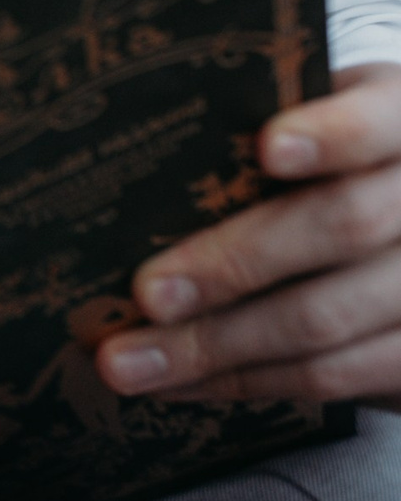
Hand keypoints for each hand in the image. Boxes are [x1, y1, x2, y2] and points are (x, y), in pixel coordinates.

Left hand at [97, 64, 400, 405]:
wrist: (393, 216)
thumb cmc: (319, 158)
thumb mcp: (306, 119)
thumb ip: (244, 126)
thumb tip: (127, 151)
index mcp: (398, 120)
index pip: (377, 122)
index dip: (332, 134)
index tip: (267, 148)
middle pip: (342, 228)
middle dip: (235, 263)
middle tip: (148, 292)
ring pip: (327, 321)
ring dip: (214, 346)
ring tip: (127, 360)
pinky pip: (330, 379)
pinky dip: (241, 381)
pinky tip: (176, 380)